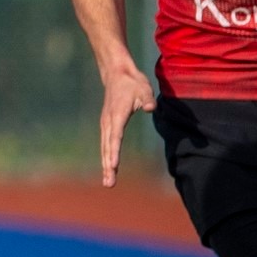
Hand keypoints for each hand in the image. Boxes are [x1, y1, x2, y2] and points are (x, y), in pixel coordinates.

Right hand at [98, 67, 155, 186]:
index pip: (115, 136)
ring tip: (108, 182)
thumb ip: (147, 99)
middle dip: (108, 166)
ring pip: (105, 148)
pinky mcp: (107, 125)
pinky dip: (106, 157)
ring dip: (106, 165)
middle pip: (107, 147)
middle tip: (109, 183)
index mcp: (117, 114)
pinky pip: (106, 144)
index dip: (114, 152)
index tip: (113, 166)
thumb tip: (150, 107)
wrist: (117, 74)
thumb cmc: (132, 82)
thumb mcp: (144, 89)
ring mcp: (106, 123)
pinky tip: (108, 168)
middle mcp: (109, 121)